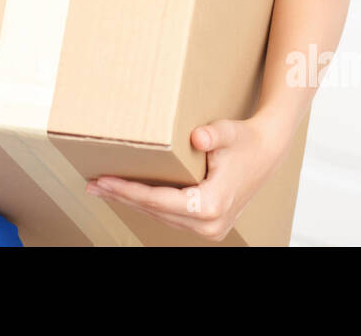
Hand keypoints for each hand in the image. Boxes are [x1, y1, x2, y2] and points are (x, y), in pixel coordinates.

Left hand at [84, 115, 289, 241]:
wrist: (268, 151)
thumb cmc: (245, 140)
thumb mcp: (228, 132)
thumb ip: (213, 134)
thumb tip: (198, 137)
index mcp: (211, 205)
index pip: (158, 200)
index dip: (128, 190)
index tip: (103, 180)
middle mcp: (210, 224)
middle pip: (155, 211)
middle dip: (122, 196)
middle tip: (92, 185)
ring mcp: (210, 229)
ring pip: (161, 216)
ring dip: (132, 202)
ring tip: (104, 188)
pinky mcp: (209, 225)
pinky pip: (171, 216)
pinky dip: (149, 205)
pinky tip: (129, 194)